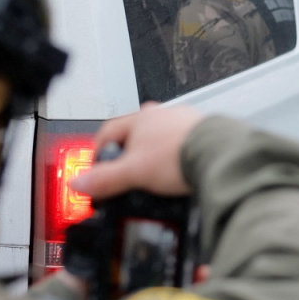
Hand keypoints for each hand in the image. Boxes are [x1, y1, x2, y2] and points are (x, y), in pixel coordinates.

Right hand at [71, 103, 204, 198]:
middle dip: (127, 153)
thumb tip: (79, 183)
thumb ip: (105, 179)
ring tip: (152, 173)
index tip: (96, 167)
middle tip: (124, 171)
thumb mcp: (134, 173)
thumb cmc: (179, 156)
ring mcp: (182, 121)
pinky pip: (180, 143)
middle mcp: (161, 115)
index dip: (98, 151)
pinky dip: (175, 156)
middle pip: (134, 133)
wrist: (219, 155)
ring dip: (152, 153)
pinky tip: (177, 170)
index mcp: (139, 119)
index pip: (107, 131)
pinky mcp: (201, 132)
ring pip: (159, 137)